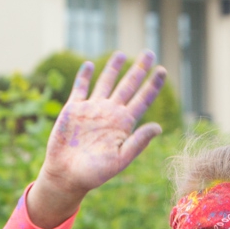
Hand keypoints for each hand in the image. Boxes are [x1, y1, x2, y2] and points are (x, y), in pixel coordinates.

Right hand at [25, 52, 166, 228]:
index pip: (142, 99)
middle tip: (149, 52)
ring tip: (121, 54)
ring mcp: (92, 109)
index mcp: (124, 124)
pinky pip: (80, 88)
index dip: (153, 85)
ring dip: (113, 68)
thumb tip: (158, 127)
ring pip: (105, 82)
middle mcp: (110, 113)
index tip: (163, 70)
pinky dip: (84, 76)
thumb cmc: (94, 174)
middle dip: (138, 69)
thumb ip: (138, 142)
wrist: (67, 176)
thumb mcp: (120, 159)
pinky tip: (89, 65)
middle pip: (127, 85)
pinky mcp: (73, 109)